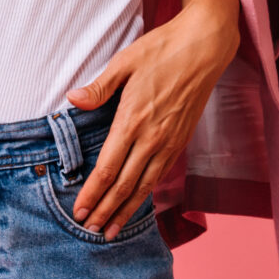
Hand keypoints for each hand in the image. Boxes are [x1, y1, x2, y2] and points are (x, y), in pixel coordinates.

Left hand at [63, 0, 240, 236]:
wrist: (205, 47)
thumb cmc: (162, 50)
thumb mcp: (125, 62)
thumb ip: (99, 87)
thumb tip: (73, 100)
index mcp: (133, 120)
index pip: (108, 168)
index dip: (92, 194)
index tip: (79, 211)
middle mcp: (152, 138)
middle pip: (125, 185)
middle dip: (105, 211)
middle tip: (89, 231)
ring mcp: (169, 142)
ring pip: (145, 186)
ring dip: (126, 210)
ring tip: (111, 230)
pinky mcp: (181, 141)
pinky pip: (160, 175)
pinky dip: (146, 194)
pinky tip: (137, 203)